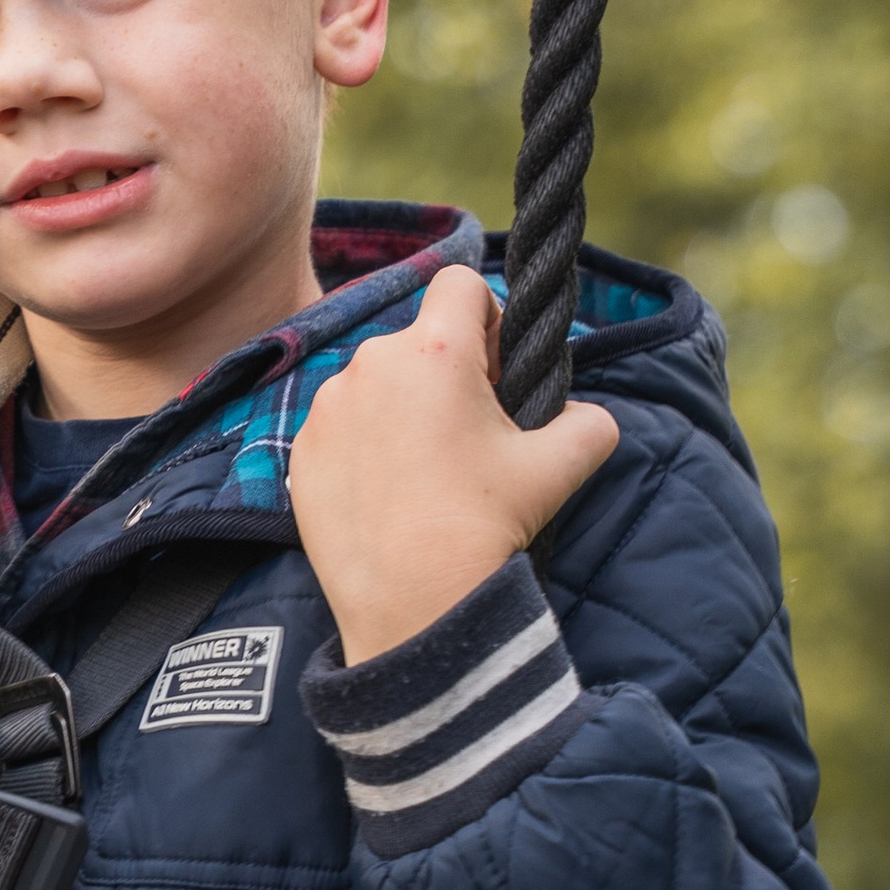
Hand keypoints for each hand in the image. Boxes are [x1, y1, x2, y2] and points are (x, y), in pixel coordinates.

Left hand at [290, 266, 618, 663]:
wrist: (414, 606)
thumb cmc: (486, 527)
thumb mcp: (561, 467)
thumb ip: (589, 422)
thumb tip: (589, 417)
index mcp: (435, 352)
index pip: (460, 283)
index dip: (487, 317)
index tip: (495, 369)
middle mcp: (372, 364)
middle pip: (417, 341)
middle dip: (446, 374)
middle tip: (470, 437)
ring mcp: (328, 409)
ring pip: (376, 385)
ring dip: (402, 410)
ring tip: (427, 474)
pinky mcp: (300, 452)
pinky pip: (340, 429)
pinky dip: (365, 449)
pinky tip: (389, 496)